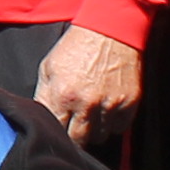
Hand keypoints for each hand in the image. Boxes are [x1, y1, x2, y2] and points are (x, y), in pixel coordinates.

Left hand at [33, 25, 143, 145]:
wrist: (110, 28)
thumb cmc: (76, 47)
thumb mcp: (49, 67)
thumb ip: (43, 96)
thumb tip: (40, 119)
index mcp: (63, 95)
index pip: (57, 132)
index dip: (57, 132)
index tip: (58, 129)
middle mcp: (87, 104)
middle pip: (79, 141)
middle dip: (75, 136)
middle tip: (74, 126)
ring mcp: (110, 105)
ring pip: (100, 137)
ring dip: (94, 130)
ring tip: (91, 114)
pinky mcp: (130, 103)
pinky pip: (120, 128)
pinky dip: (113, 123)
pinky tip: (107, 109)